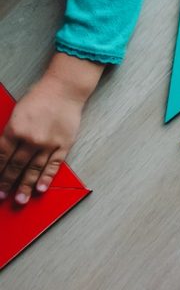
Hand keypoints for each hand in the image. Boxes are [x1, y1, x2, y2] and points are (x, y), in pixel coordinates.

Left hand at [0, 53, 100, 203]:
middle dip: (7, 183)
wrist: (64, 89)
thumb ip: (10, 133)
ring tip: (20, 200)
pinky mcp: (64, 144)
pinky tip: (40, 188)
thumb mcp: (16, 114)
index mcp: (15, 130)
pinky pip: (53, 165)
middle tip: (2, 196)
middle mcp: (30, 139)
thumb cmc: (39, 97)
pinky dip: (47, 177)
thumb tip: (4, 154)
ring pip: (34, 169)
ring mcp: (48, 143)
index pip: (2, 157)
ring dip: (25, 186)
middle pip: (16, 166)